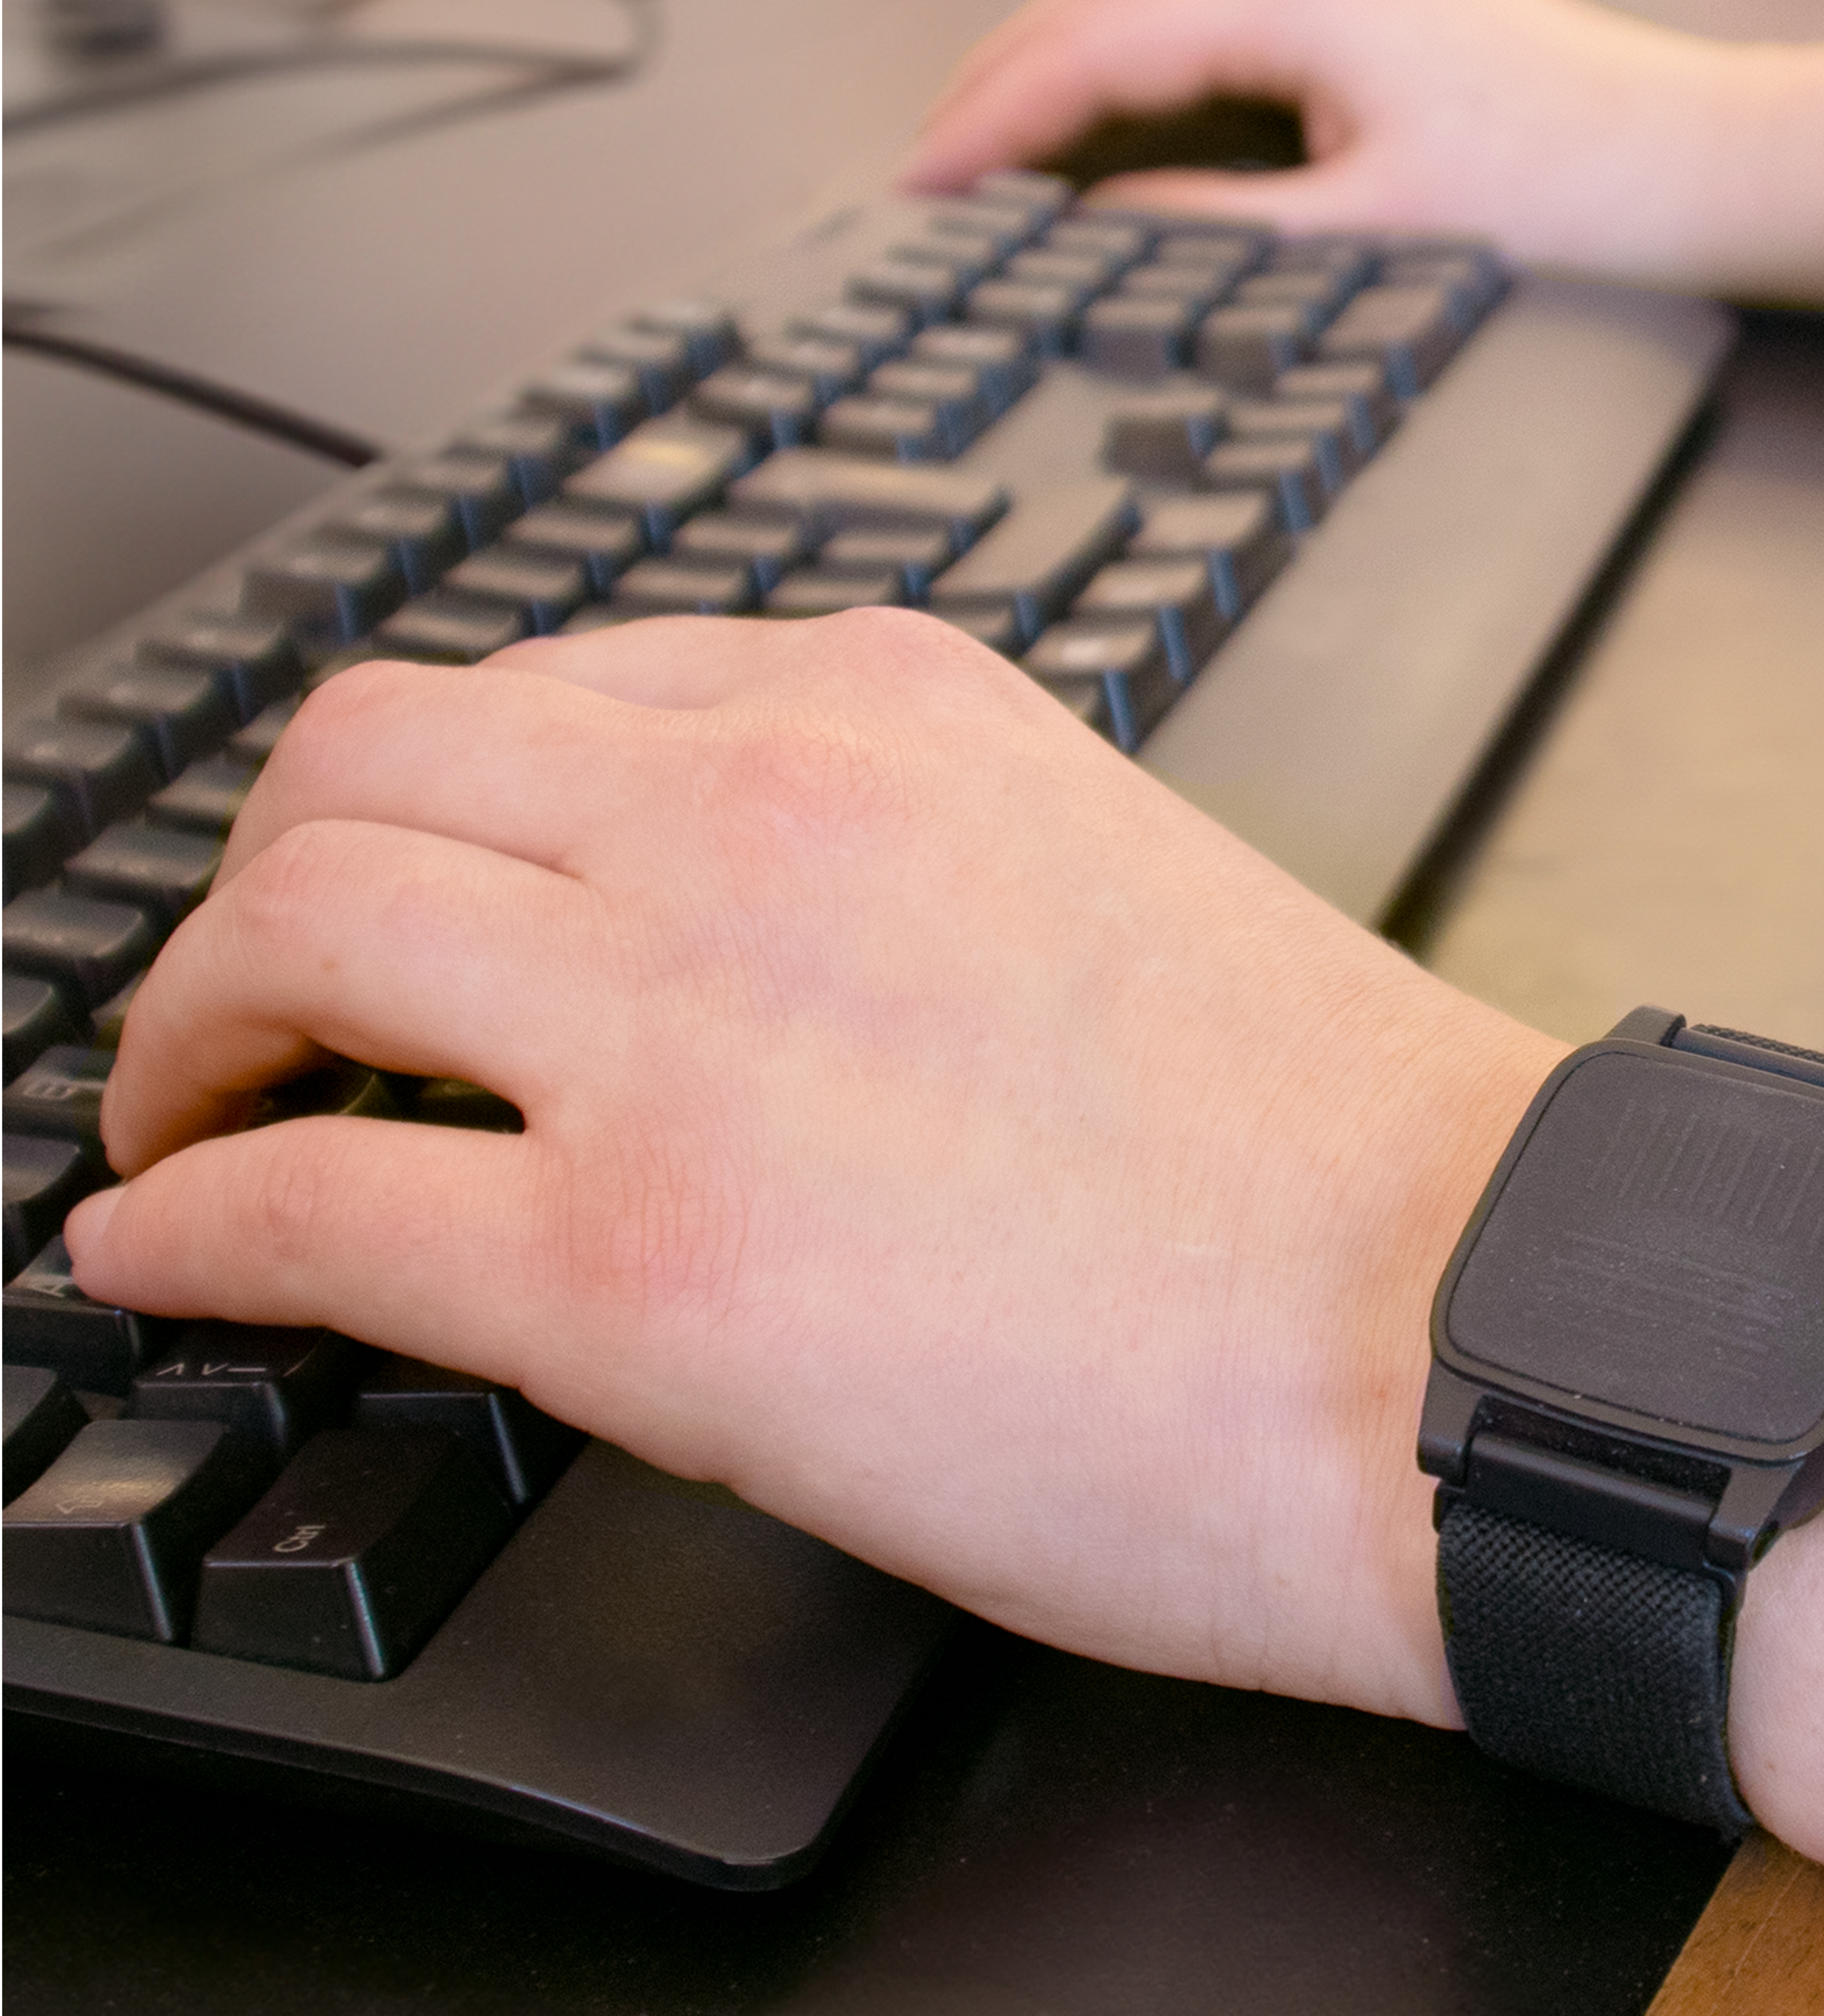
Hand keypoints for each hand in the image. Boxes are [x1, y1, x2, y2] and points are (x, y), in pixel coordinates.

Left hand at [66, 609, 1823, 1872]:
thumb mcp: (1105, 887)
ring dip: (186, 1023)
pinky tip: (167, 1254)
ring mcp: (679, 1023)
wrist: (1465, 1332)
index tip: (405, 875)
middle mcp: (755, 812)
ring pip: (287, 926)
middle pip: (365, 758)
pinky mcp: (633, 1259)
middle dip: (263, 871)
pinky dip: (186, 1218)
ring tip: (182, 1111)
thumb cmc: (1342, 1160)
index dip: (429, 793)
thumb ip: (900, 867)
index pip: (557, 683)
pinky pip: (298, 1198)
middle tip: (247, 989)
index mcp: (891, 709)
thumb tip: (745, 973)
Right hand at [905, 0, 1823, 354]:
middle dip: (1006, 69)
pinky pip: (1219, 7)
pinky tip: (1121, 115)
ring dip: (1067, 52)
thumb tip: (1104, 225)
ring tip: (1000, 138)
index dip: (997, 115)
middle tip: (933, 157)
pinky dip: (1143, 55)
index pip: (1101, 42)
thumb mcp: (1374, 234)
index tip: (927, 182)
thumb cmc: (1581, 197)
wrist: (1712, 169)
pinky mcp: (1382, 7)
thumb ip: (1225, 228)